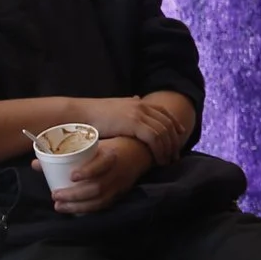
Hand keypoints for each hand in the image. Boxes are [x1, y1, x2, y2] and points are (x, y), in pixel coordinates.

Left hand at [41, 135, 152, 214]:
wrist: (140, 152)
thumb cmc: (110, 146)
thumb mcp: (92, 144)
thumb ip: (65, 154)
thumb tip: (36, 164)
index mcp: (111, 155)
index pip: (102, 164)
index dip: (88, 171)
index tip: (72, 176)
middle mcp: (117, 172)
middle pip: (97, 187)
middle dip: (74, 194)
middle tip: (55, 195)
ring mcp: (119, 185)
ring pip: (100, 200)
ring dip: (78, 206)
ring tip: (59, 206)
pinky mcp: (120, 194)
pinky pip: (104, 205)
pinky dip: (88, 210)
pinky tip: (74, 211)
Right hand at [71, 96, 190, 162]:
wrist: (80, 114)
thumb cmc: (93, 114)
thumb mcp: (116, 107)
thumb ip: (129, 105)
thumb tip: (136, 99)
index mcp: (139, 102)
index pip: (164, 113)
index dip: (175, 124)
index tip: (181, 135)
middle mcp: (142, 106)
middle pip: (168, 123)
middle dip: (175, 140)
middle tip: (175, 155)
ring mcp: (139, 114)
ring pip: (164, 132)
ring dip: (168, 148)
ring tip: (168, 161)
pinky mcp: (134, 124)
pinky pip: (155, 138)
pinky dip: (160, 150)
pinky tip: (159, 159)